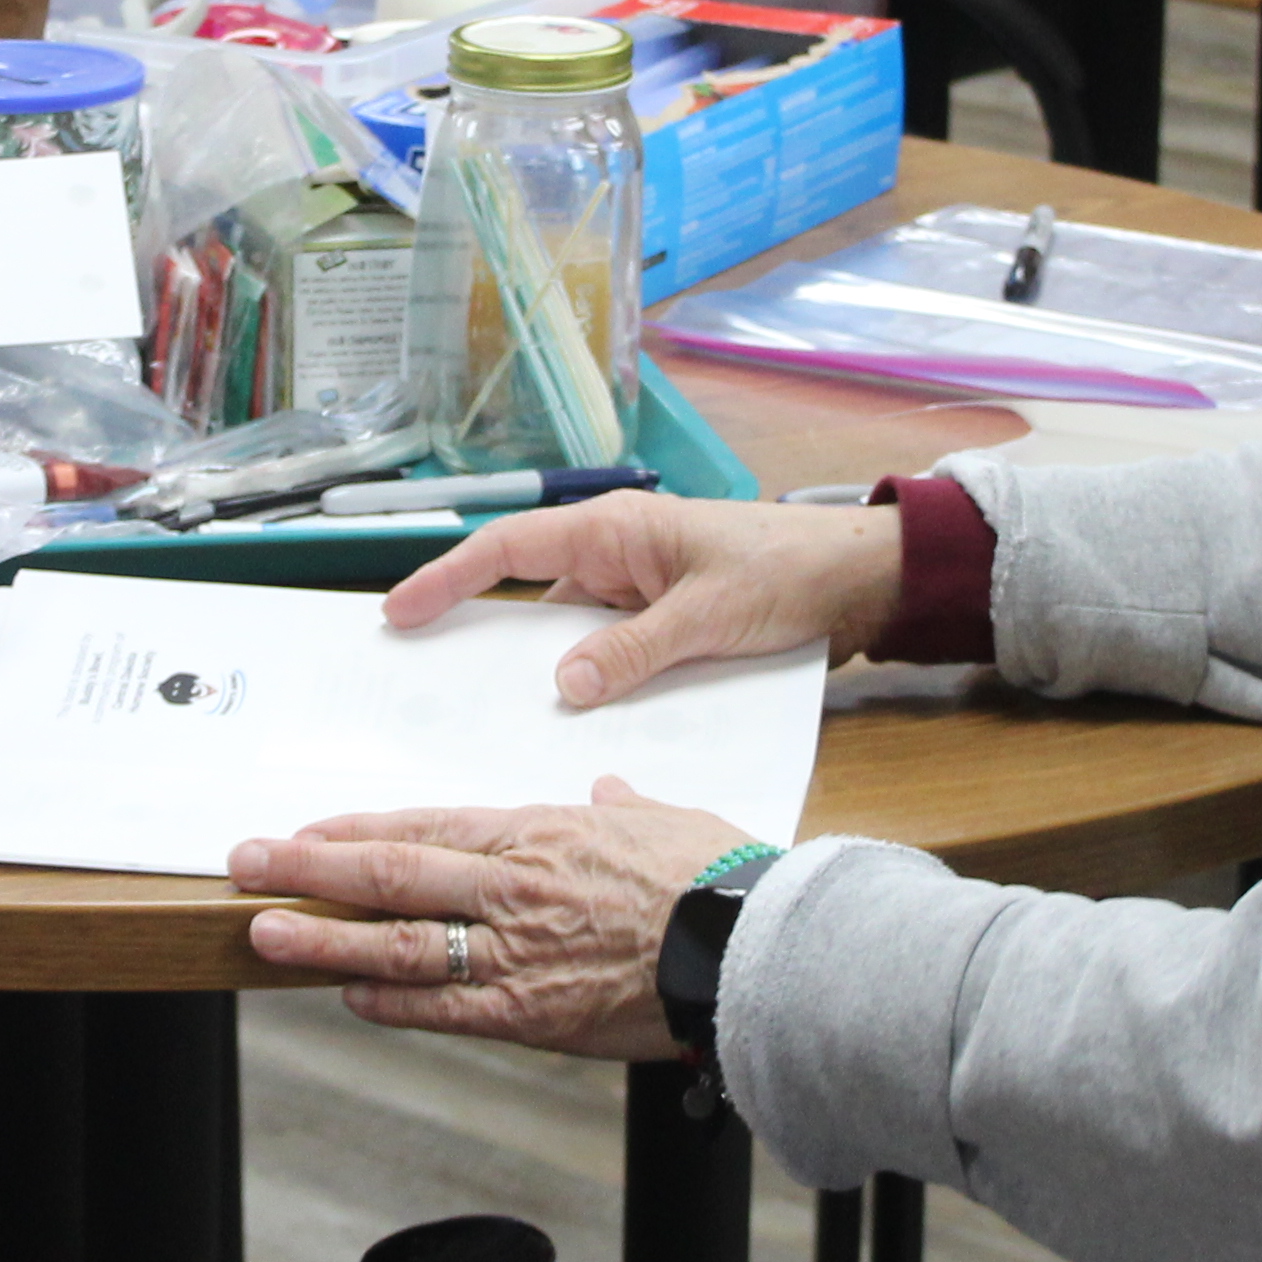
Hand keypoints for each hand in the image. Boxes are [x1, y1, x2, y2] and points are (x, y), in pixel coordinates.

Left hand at [235, 778, 750, 1059]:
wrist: (753, 949)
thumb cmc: (719, 882)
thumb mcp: (668, 819)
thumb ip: (624, 806)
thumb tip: (610, 789)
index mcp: (539, 834)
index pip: (423, 826)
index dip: (353, 830)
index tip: (303, 830)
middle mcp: (511, 888)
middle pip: (389, 874)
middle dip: (308, 868)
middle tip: (247, 863)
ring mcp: (514, 953)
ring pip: (398, 941)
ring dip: (324, 937)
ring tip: (263, 931)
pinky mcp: (530, 1014)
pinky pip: (442, 1008)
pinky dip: (390, 1002)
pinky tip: (346, 996)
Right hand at [381, 492, 912, 709]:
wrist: (862, 579)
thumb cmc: (788, 571)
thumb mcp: (710, 615)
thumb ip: (636, 650)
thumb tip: (564, 686)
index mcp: (613, 532)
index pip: (508, 550)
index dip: (446, 579)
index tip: (399, 613)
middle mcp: (613, 558)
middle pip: (523, 598)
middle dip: (473, 635)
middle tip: (419, 685)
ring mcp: (635, 593)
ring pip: (563, 635)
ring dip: (535, 672)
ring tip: (483, 721)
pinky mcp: (659, 625)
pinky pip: (605, 655)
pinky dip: (586, 685)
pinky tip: (571, 728)